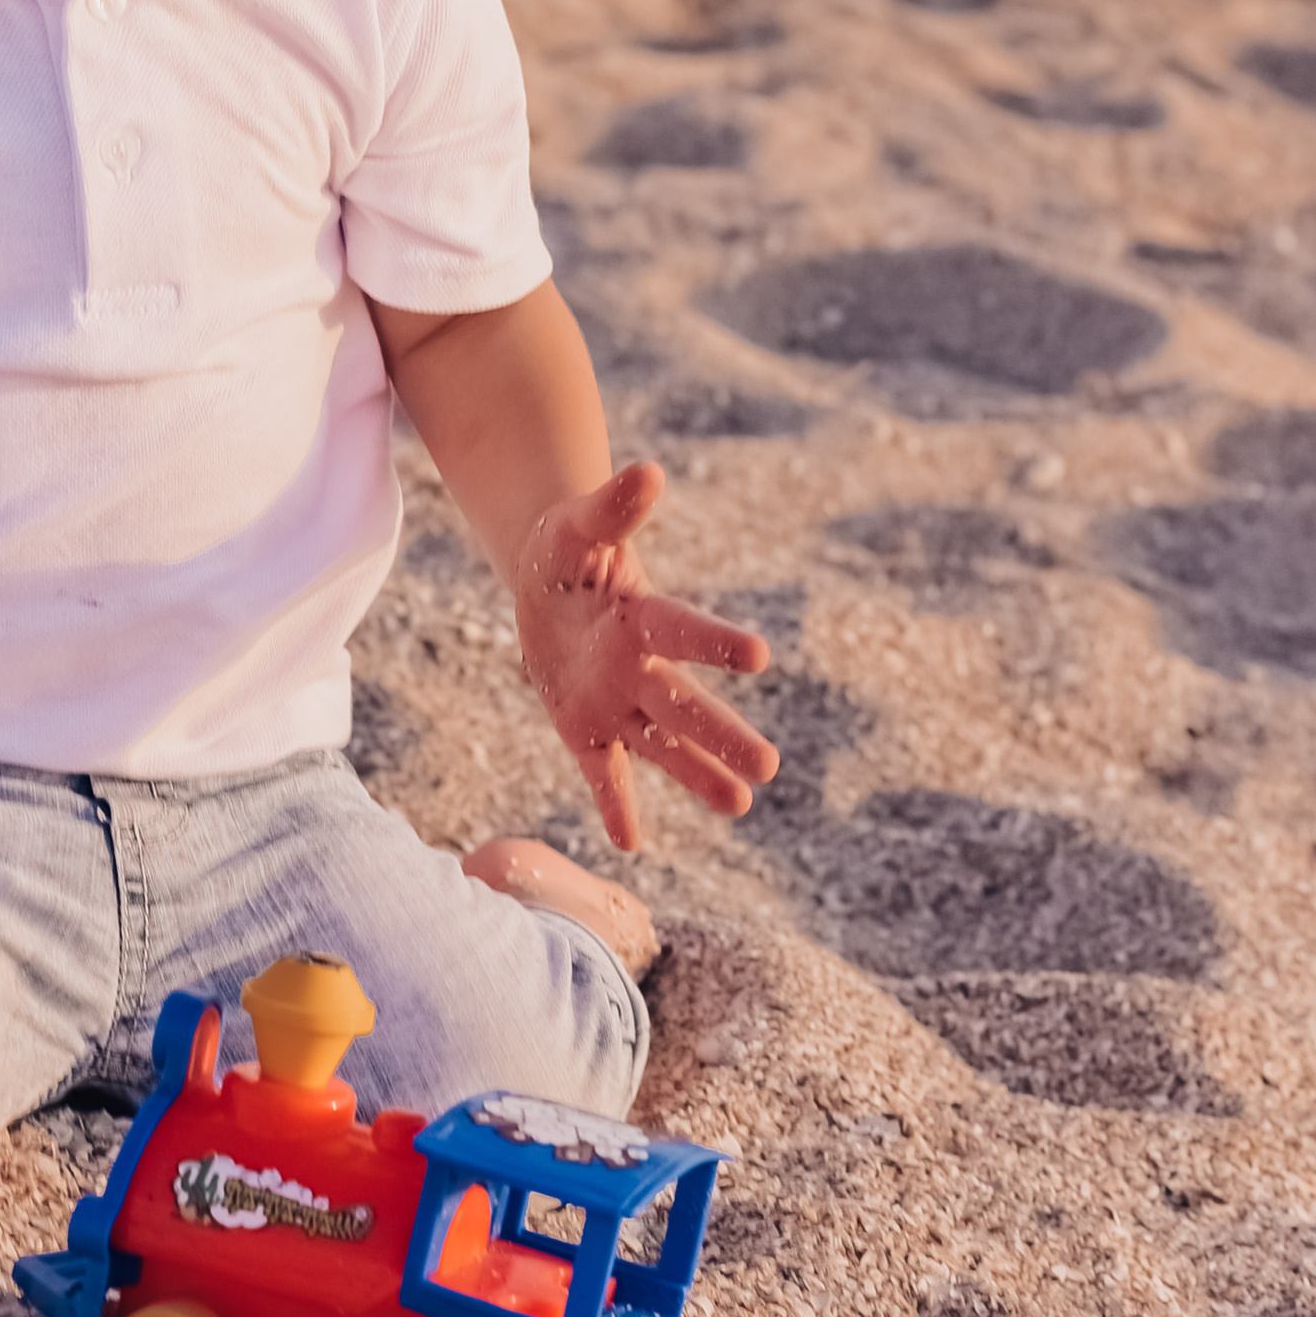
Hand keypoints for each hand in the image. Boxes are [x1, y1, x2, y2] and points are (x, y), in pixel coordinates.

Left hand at [511, 461, 774, 853]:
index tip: (759, 654)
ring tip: (742, 806)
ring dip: (695, 774)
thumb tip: (649, 472)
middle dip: (721, 734)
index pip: (683, 631)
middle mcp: (640, 666)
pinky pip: (602, 772)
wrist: (547, 581)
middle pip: (684, 704)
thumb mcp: (578, 523)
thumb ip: (614, 506)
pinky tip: (630, 844)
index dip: (714, 642)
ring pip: (659, 744)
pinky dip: (615, 805)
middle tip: (768, 767)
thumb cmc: (568, 546)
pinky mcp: (585, 728)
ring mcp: (616, 701)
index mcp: (642, 616)